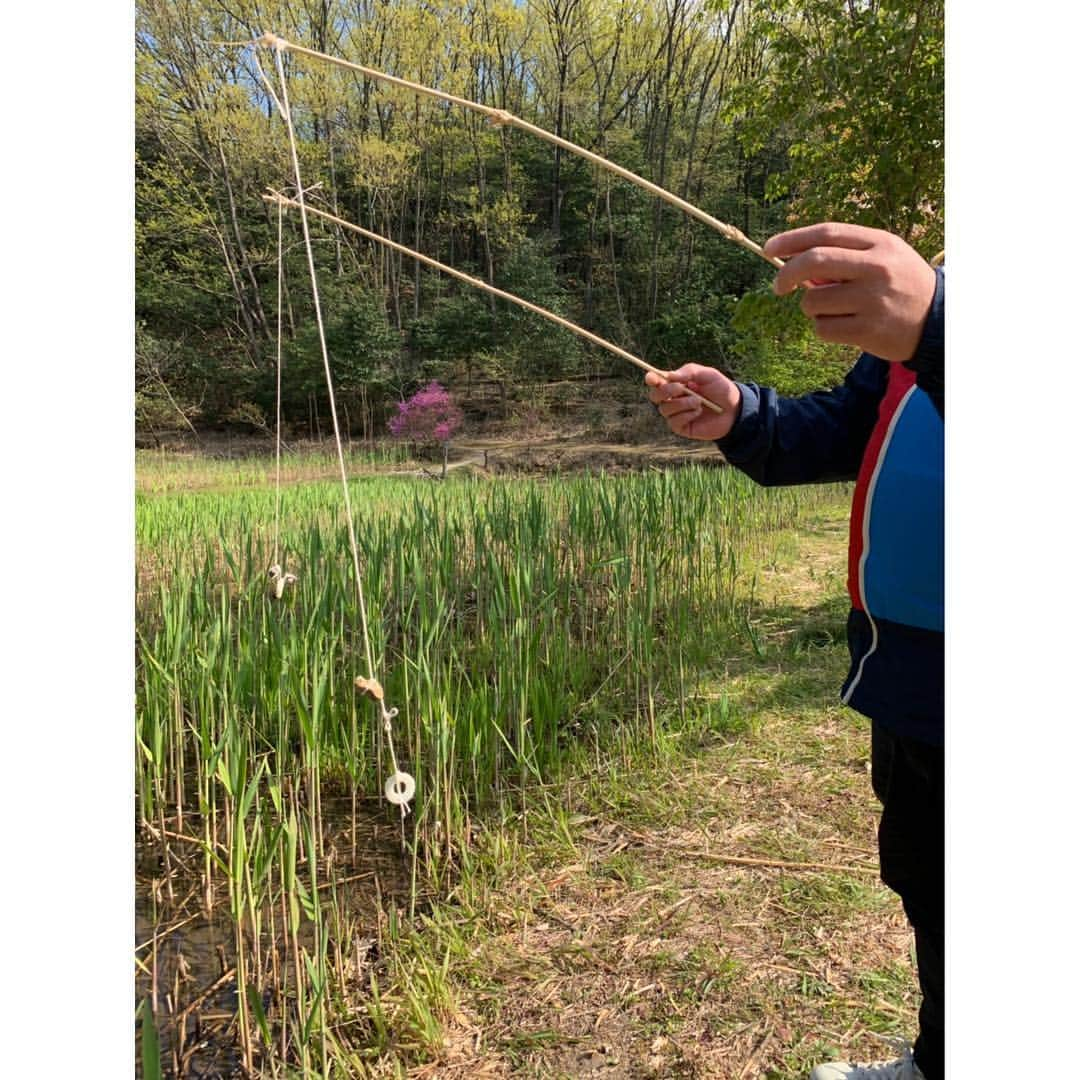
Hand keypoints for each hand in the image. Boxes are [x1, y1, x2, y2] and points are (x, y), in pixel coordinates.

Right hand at [645, 364, 740, 440]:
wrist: (735, 410)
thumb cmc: (721, 390)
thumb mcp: (708, 374)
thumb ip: (689, 372)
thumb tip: (669, 375)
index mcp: (676, 384)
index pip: (656, 381)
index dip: (651, 379)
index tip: (652, 377)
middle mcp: (673, 399)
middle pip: (655, 396)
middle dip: (665, 391)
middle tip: (680, 388)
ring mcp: (676, 414)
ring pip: (665, 409)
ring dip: (681, 404)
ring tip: (699, 402)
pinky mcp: (681, 427)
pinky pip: (673, 422)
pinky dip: (686, 415)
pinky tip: (698, 412)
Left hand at [764, 223, 936, 362]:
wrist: (938, 321)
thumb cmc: (901, 285)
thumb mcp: (883, 258)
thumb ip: (844, 254)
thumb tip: (796, 263)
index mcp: (879, 243)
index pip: (826, 233)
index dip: (792, 239)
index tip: (769, 249)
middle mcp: (877, 268)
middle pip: (814, 261)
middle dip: (786, 274)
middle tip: (778, 287)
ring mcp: (873, 300)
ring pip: (814, 301)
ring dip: (812, 307)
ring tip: (834, 310)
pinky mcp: (869, 330)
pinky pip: (823, 328)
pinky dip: (824, 328)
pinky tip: (845, 326)